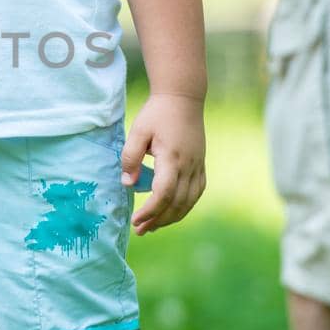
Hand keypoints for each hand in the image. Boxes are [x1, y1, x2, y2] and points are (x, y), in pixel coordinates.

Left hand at [120, 93, 205, 234]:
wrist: (183, 99)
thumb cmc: (157, 113)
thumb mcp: (138, 131)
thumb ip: (131, 157)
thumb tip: (127, 184)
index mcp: (172, 158)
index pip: (164, 194)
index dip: (150, 211)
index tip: (135, 221)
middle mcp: (189, 166)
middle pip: (177, 203)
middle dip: (158, 220)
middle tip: (140, 230)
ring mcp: (198, 166)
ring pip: (189, 202)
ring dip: (171, 217)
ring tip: (153, 227)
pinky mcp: (201, 165)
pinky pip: (196, 193)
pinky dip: (185, 207)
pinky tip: (172, 213)